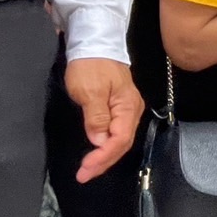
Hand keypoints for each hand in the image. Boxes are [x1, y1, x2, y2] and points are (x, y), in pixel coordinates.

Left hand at [64, 58, 143, 182]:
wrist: (94, 41)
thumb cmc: (91, 64)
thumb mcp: (89, 91)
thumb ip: (97, 118)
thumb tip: (100, 141)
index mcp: (127, 107)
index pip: (119, 140)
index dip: (103, 157)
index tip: (85, 169)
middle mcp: (132, 110)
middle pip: (122, 143)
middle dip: (104, 162)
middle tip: (84, 175)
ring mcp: (126, 109)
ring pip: (119, 140)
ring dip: (104, 156)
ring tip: (89, 169)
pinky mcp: (118, 107)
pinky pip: (116, 132)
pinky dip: (105, 146)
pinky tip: (96, 152)